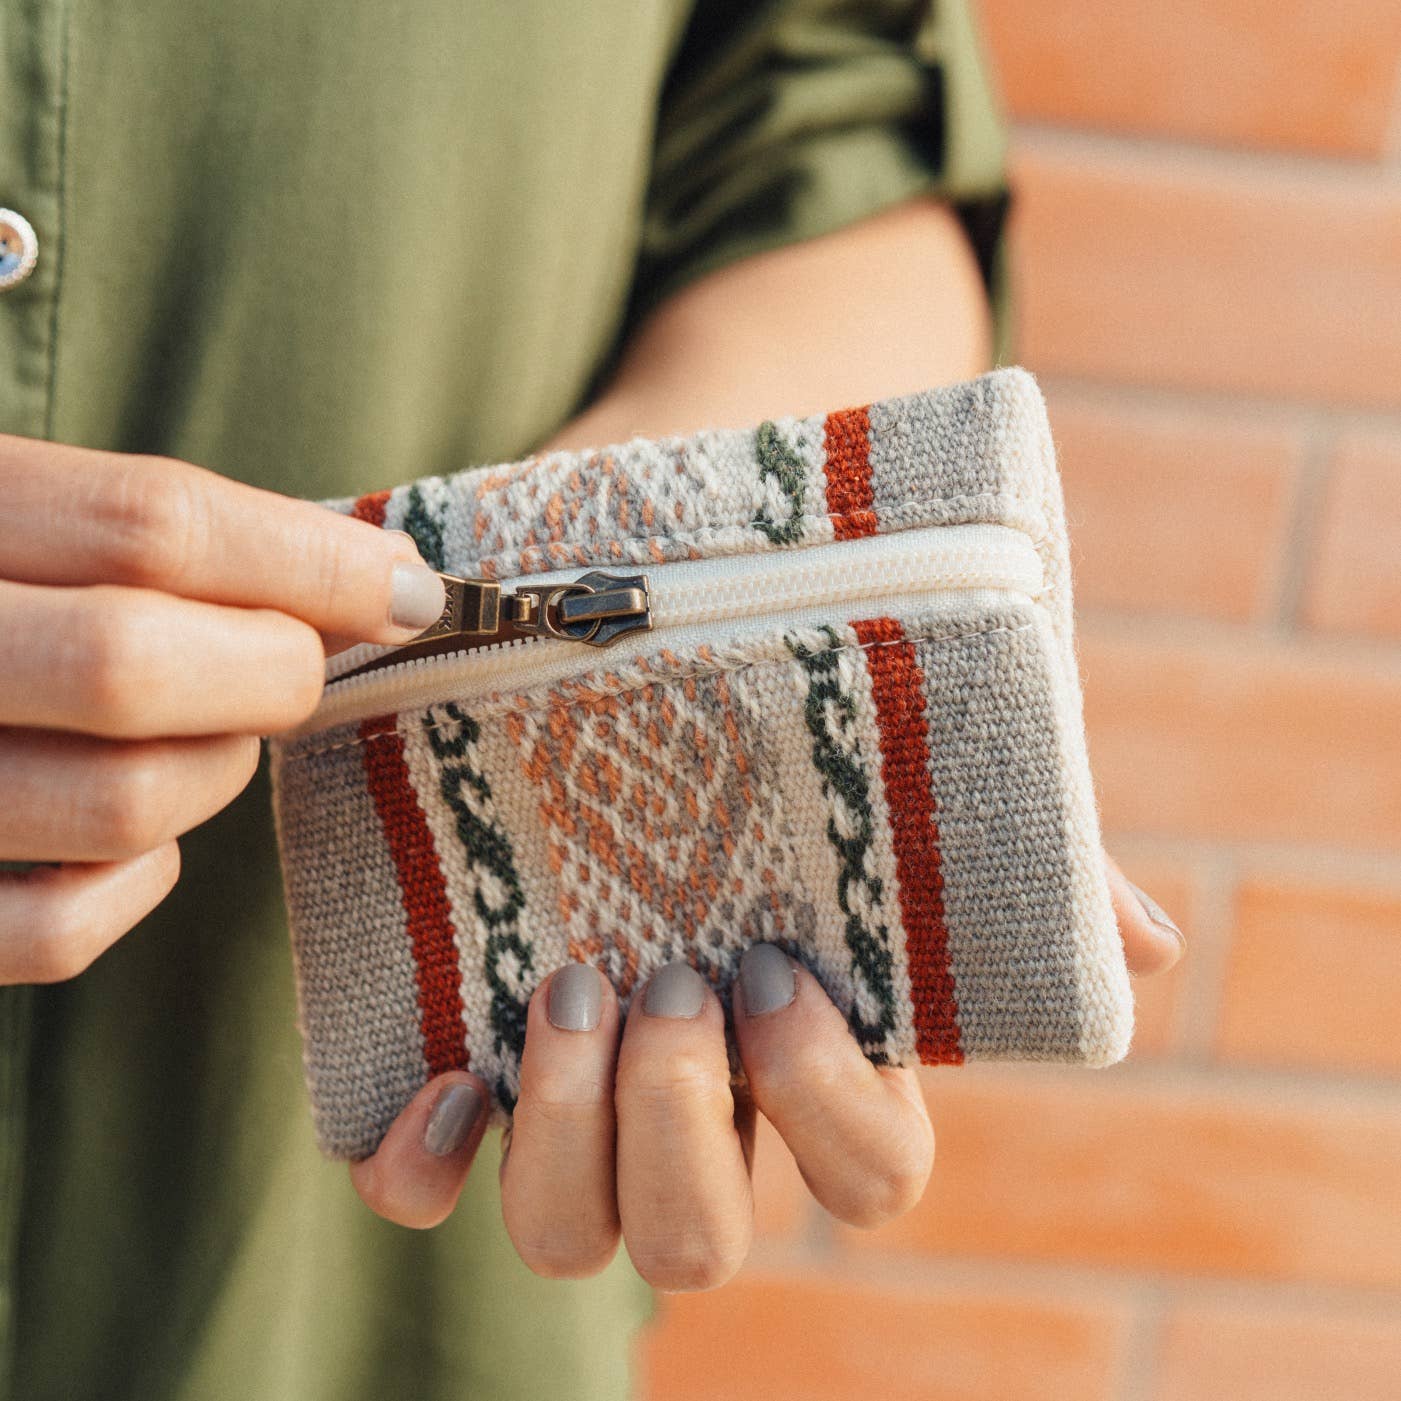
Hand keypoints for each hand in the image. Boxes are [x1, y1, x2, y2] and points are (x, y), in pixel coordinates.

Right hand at [0, 434, 446, 983]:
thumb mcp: (18, 514)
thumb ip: (154, 533)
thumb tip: (375, 575)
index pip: (150, 524)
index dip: (312, 562)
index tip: (408, 588)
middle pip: (139, 663)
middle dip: (272, 668)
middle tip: (293, 662)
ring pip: (124, 802)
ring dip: (215, 769)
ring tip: (202, 732)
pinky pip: (62, 929)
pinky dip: (138, 882)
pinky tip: (129, 833)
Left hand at [352, 854, 1181, 1289]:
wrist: (618, 699)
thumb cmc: (781, 773)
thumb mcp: (898, 803)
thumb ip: (1027, 872)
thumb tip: (1144, 947)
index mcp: (816, 1070)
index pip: (866, 1178)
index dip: (823, 1105)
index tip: (779, 974)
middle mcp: (699, 1119)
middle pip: (697, 1248)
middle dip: (681, 1125)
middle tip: (666, 979)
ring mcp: (577, 1110)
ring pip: (571, 1239)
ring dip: (566, 1134)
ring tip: (565, 987)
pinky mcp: (469, 1075)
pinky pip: (427, 1190)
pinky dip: (425, 1165)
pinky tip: (442, 1081)